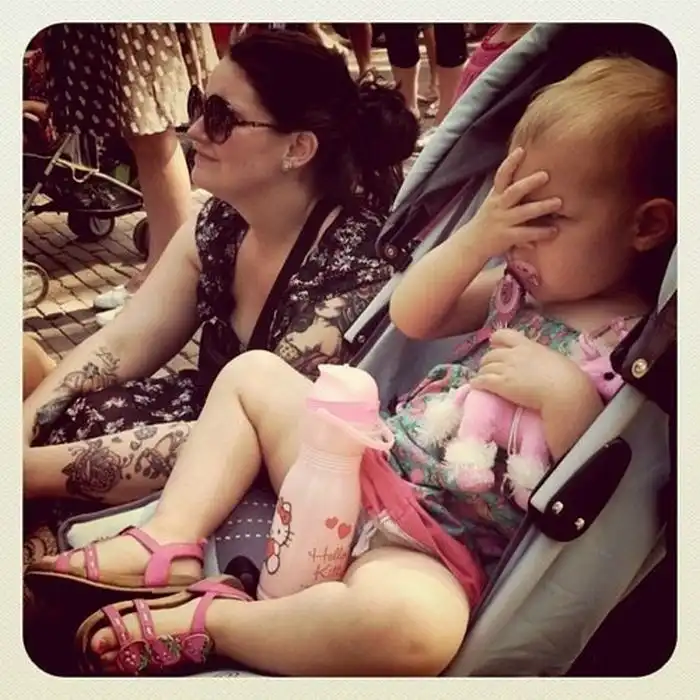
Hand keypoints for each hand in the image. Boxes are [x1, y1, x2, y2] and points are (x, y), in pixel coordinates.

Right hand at [456, 147, 561, 259]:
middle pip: (513, 192)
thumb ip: (508, 189)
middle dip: (529, 183)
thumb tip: (525, 171)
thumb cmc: (488, 220)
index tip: (521, 150)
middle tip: (546, 175)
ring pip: (522, 212)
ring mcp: (502, 222)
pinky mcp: (506, 237)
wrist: (470, 244)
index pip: (501, 176)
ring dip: (541, 207)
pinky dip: (540, 232)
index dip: (510, 162)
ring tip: (558, 202)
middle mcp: (498, 207)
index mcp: (496, 196)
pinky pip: (525, 234)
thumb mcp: (494, 202)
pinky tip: (554, 230)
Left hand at [471, 329, 593, 412]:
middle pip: (491, 354)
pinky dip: (477, 383)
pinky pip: (482, 381)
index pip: (505, 335)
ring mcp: (506, 369)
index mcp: (527, 346)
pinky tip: (476, 386)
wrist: (564, 391)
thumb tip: (539, 363)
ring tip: (483, 380)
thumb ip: (541, 357)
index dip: (496, 340)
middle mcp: (513, 354)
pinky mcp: (501, 384)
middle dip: (488, 362)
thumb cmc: (568, 377)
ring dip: (482, 373)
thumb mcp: (553, 358)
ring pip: (484, 367)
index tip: (494, 345)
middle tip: (489, 369)